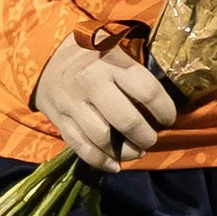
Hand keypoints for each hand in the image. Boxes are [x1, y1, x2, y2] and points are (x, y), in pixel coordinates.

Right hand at [32, 37, 175, 172]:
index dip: (164, 110)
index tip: (168, 119)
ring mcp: (72, 103)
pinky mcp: (60, 121)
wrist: (48, 60)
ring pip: (104, 139)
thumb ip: (137, 71)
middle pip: (126, 120)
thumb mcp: (117, 50)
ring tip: (136, 152)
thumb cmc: (94, 58)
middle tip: (151, 139)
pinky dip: (101, 161)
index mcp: (111, 62)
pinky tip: (116, 164)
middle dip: (145, 137)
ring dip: (126, 152)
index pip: (147, 91)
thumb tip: (164, 101)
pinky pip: (82, 148)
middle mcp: (91, 82)